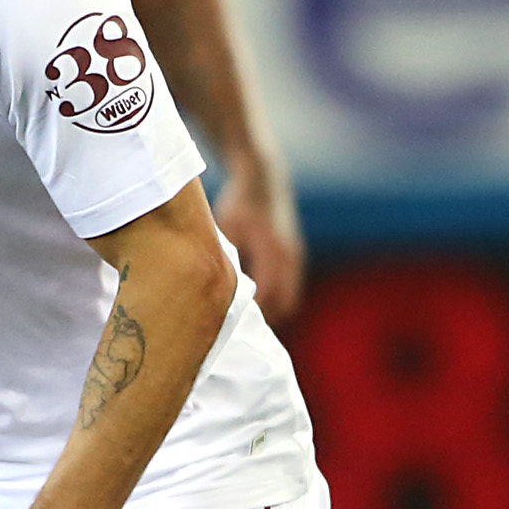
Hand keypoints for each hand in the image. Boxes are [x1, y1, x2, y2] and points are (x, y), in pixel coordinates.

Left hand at [213, 161, 305, 325]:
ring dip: (273, 310)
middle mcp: (289, 257)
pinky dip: (278, 297)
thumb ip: (226, 259)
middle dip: (265, 320)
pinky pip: (291, 286)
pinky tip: (258, 300)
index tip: (234, 329)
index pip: (267, 298)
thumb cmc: (239, 203)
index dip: (252, 317)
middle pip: (284, 305)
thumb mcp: (227, 229)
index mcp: (272, 252)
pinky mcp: (295, 253)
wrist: (263, 176)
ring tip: (249, 322)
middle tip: (241, 333)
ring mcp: (295, 255)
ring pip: (290, 298)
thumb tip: (213, 288)